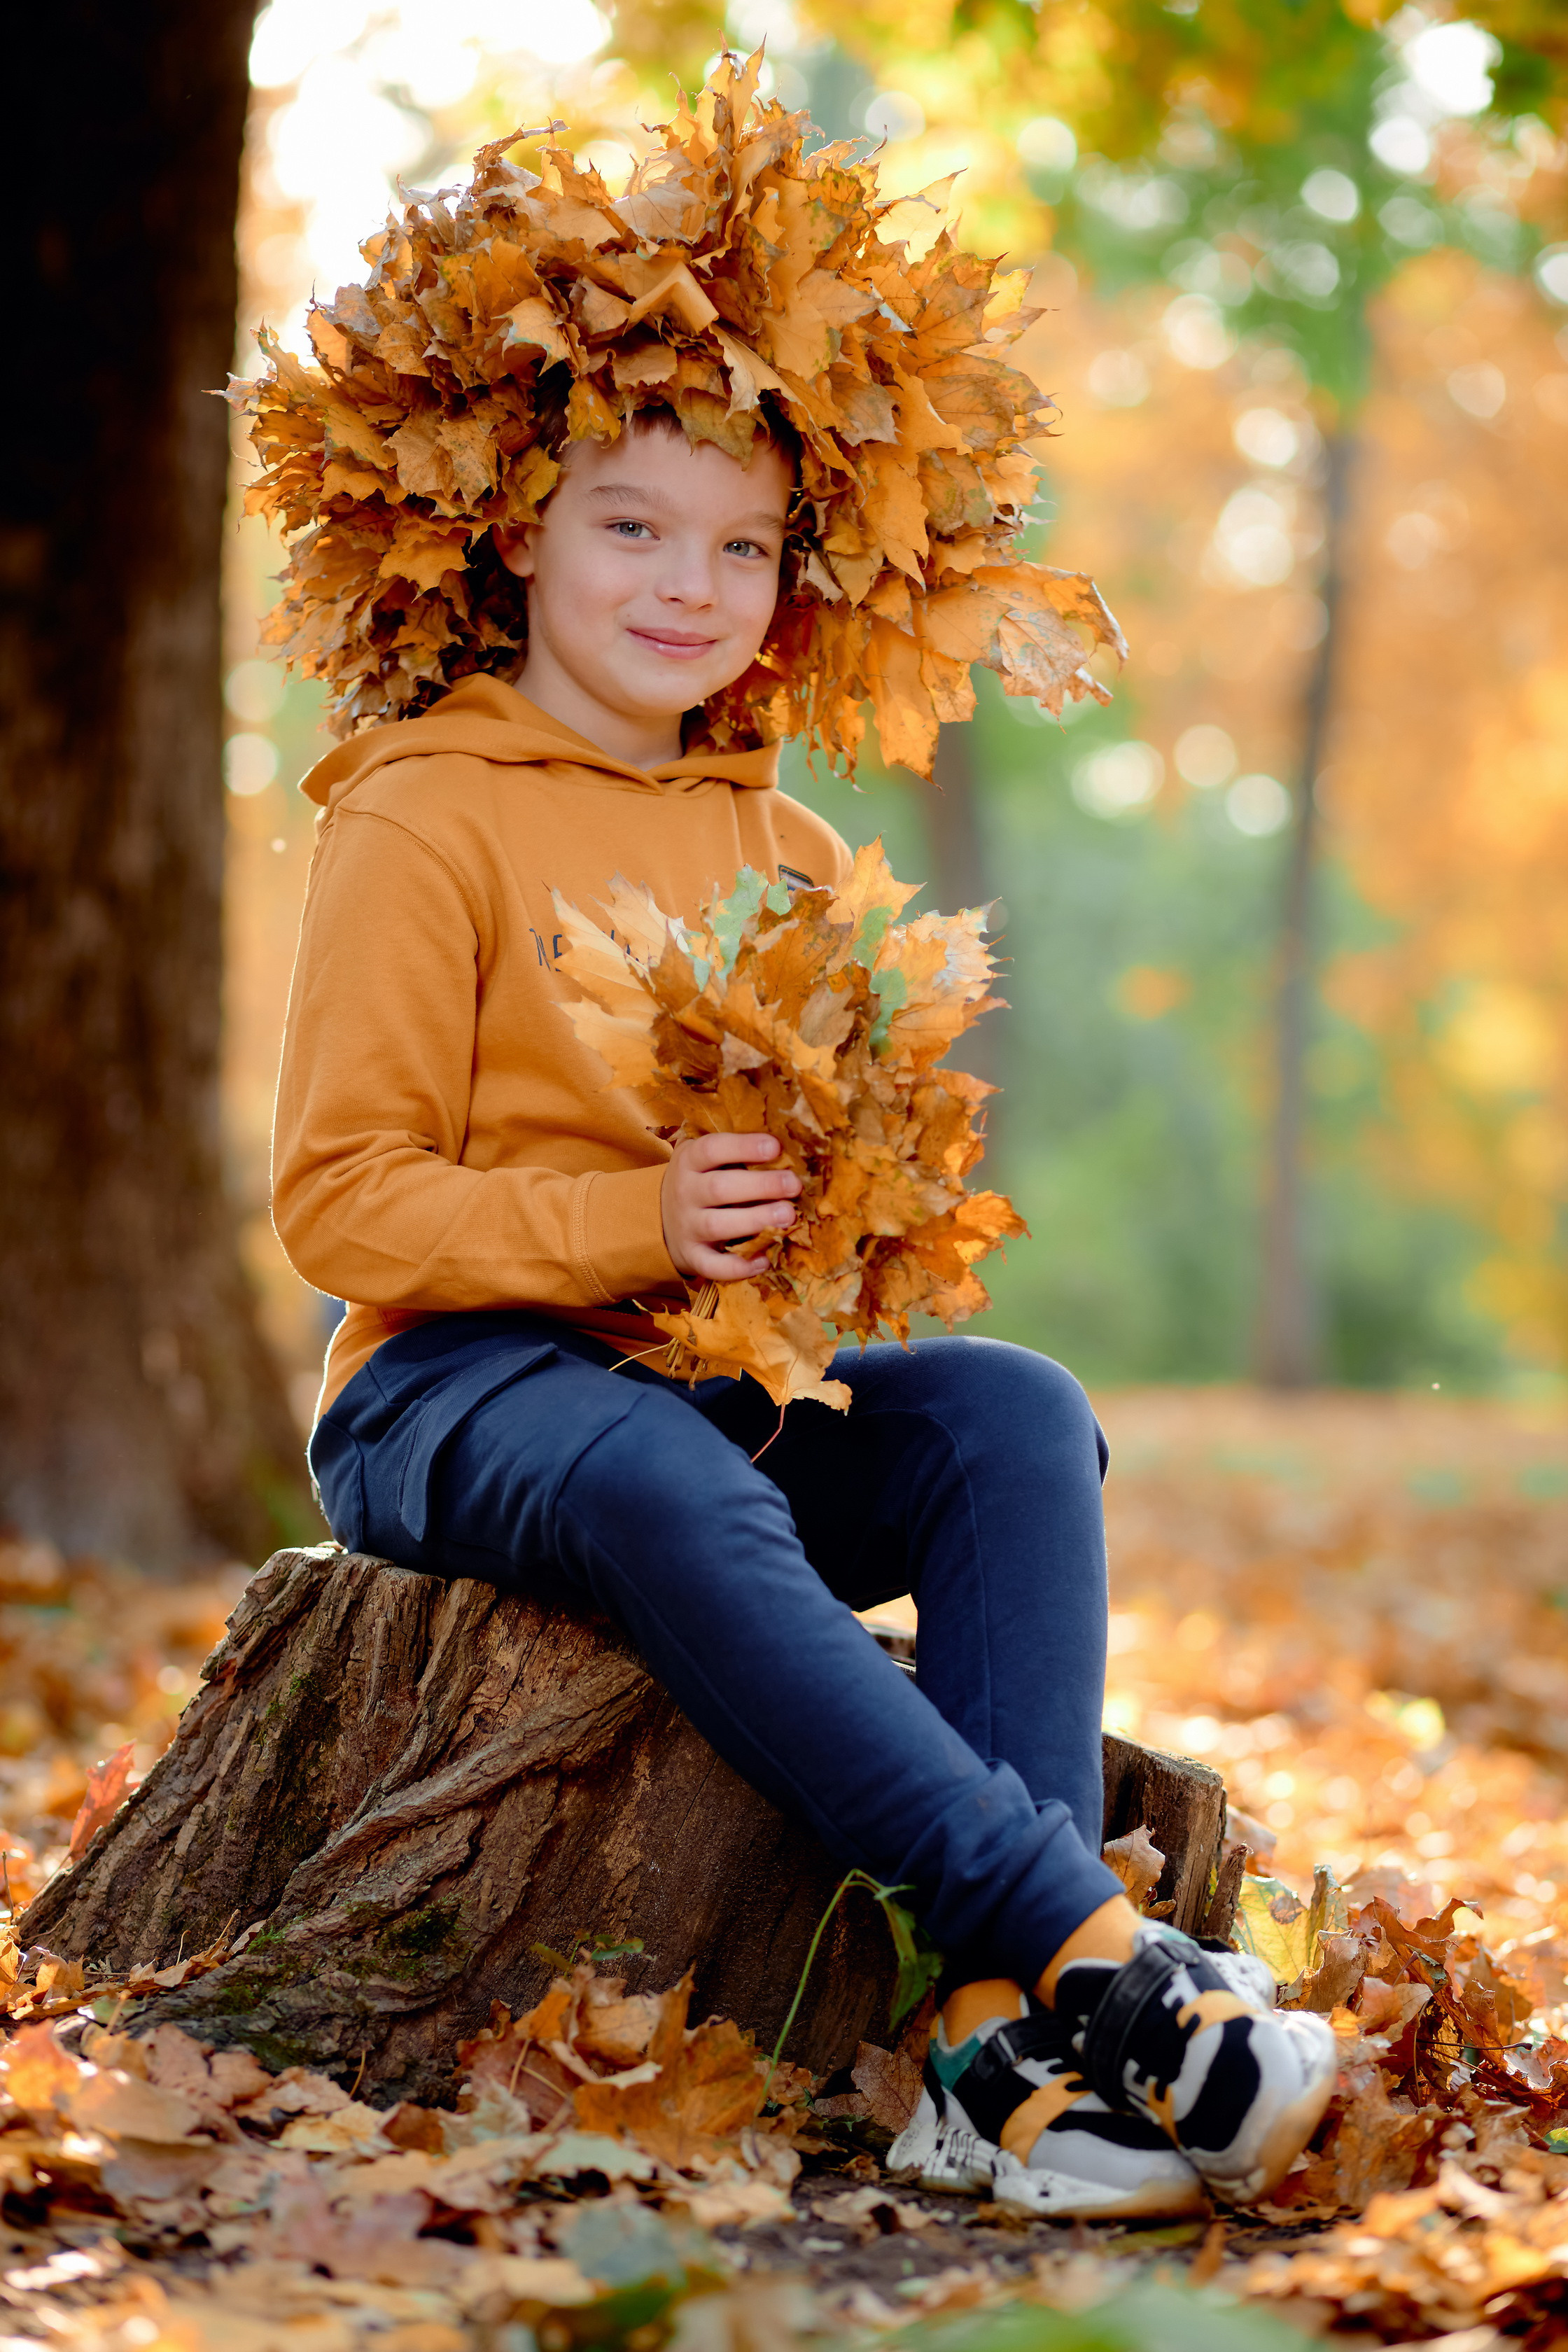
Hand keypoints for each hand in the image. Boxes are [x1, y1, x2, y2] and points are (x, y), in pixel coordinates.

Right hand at [660, 1132, 800, 1282]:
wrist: (659, 1215)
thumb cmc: (700, 1179)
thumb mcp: (706, 1158)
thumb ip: (736, 1151)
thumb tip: (789, 1148)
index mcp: (689, 1160)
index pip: (712, 1149)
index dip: (744, 1146)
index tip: (775, 1146)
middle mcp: (685, 1192)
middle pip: (719, 1188)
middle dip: (761, 1186)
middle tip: (794, 1185)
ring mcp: (687, 1226)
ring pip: (716, 1226)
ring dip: (754, 1221)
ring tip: (788, 1216)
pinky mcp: (691, 1256)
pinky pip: (712, 1266)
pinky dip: (738, 1267)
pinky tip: (765, 1260)